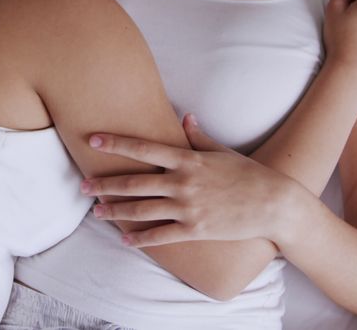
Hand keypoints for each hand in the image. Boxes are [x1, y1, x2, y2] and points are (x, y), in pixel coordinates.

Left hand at [81, 115, 300, 247]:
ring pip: (141, 210)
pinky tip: (125, 239)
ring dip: (115, 211)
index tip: (93, 140)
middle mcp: (183, 183)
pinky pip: (160, 236)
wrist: (273, 204)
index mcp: (188, 159)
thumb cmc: (248, 174)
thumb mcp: (222, 151)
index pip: (144, 148)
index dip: (116, 143)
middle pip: (134, 182)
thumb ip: (198, 136)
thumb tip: (185, 116)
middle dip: (105, 184)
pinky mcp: (195, 230)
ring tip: (96, 212)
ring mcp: (188, 208)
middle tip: (82, 185)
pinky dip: (140, 239)